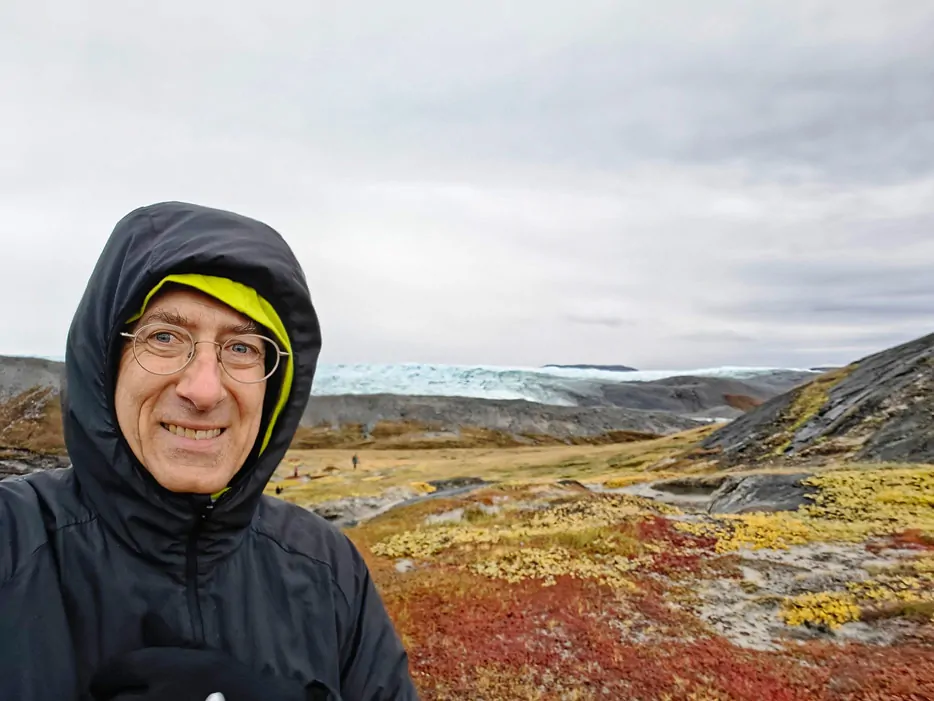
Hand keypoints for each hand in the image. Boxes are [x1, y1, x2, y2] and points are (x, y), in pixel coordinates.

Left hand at [88, 614, 333, 700]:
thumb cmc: (234, 680)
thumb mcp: (204, 654)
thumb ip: (170, 641)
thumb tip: (146, 617)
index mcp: (164, 668)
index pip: (114, 670)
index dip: (104, 678)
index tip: (104, 684)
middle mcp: (156, 698)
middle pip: (113, 700)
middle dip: (114, 697)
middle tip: (122, 694)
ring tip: (143, 699)